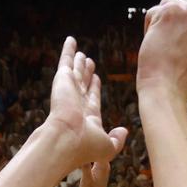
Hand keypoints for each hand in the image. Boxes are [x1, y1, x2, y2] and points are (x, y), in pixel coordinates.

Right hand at [45, 37, 128, 169]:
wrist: (67, 139)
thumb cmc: (86, 146)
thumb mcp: (108, 146)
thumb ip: (117, 139)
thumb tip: (124, 130)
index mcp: (87, 117)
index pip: (92, 98)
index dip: (94, 89)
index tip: (97, 80)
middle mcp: (76, 103)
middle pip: (83, 84)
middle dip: (86, 74)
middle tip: (89, 63)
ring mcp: (69, 90)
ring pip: (75, 72)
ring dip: (78, 62)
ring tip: (82, 53)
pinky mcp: (63, 79)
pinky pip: (66, 60)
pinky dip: (68, 50)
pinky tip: (71, 40)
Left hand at [137, 0, 186, 101]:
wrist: (168, 91)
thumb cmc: (185, 86)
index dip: (186, 30)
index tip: (179, 46)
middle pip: (185, 4)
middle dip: (174, 21)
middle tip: (169, 45)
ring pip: (168, 5)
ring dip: (161, 23)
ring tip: (162, 47)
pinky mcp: (171, 11)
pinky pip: (154, 13)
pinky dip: (149, 28)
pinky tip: (154, 45)